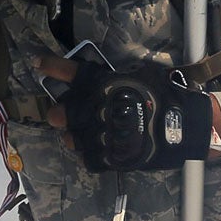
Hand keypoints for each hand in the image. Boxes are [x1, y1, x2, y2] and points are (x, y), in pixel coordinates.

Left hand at [35, 55, 216, 172]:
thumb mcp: (137, 76)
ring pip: (69, 138)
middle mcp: (92, 109)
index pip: (69, 71)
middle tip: (64, 114)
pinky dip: (91, 153)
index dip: (50, 65)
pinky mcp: (106, 157)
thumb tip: (99, 77)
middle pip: (59, 113)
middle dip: (59, 113)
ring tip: (85, 133)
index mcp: (100, 84)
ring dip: (73, 135)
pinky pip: (87, 157)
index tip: (38, 62)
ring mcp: (97, 135)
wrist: (182, 126)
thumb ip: (113, 78)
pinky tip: (101, 147)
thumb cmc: (162, 95)